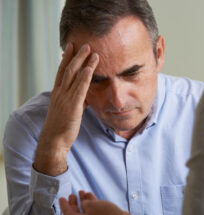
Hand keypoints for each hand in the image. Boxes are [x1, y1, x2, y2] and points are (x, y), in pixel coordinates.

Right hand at [33, 43, 98, 175]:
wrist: (54, 140)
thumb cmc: (61, 127)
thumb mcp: (67, 110)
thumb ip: (76, 100)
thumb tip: (84, 96)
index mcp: (57, 93)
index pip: (61, 72)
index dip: (66, 59)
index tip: (71, 47)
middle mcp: (60, 93)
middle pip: (67, 69)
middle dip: (75, 56)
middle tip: (83, 44)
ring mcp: (65, 98)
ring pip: (74, 76)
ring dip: (83, 62)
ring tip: (91, 50)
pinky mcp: (73, 106)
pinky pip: (80, 88)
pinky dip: (85, 77)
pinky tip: (90, 68)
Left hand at [59, 191, 129, 214]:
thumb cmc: (105, 214)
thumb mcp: (90, 205)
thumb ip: (84, 203)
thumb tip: (84, 204)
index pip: (67, 212)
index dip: (64, 204)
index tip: (61, 198)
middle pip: (75, 213)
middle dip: (74, 203)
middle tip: (71, 195)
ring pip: (85, 211)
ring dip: (83, 201)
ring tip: (82, 192)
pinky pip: (93, 211)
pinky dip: (91, 204)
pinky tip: (90, 195)